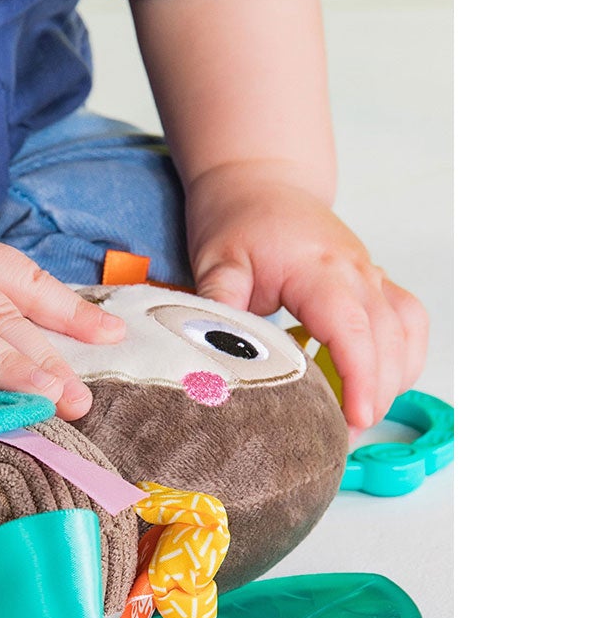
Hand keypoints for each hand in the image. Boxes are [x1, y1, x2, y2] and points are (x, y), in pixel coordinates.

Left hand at [186, 165, 427, 428]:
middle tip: (341, 439)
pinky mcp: (375, 283)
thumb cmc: (238, 216)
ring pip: (407, 335)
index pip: (353, 328)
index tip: (357, 419)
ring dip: (393, 380)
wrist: (260, 178)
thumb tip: (208, 352)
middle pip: (389, 341)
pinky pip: (408, 324)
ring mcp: (372, 276)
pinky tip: (375, 385)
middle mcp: (358, 271)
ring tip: (356, 417)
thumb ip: (218, 305)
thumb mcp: (217, 259)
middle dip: (375, 394)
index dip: (360, 377)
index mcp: (321, 268)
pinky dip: (401, 359)